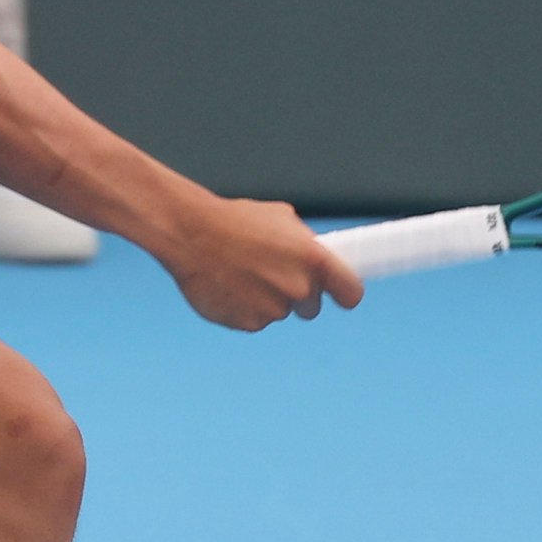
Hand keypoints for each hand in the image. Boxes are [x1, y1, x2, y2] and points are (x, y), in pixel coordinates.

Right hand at [154, 193, 364, 330]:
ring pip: (279, 312)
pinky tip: (229, 286)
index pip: (351, 292)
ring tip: (241, 273)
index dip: (345, 294)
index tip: (340, 295)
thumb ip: (305, 243)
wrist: (191, 235)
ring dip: (267, 300)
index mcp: (314, 259)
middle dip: (297, 295)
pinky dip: (244, 309)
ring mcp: (274, 309)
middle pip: (312, 307)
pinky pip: (254, 321)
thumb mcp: (281, 218)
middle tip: (271, 273)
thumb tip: (316, 254)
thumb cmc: (234, 221)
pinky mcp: (249, 324)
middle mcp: (299, 289)